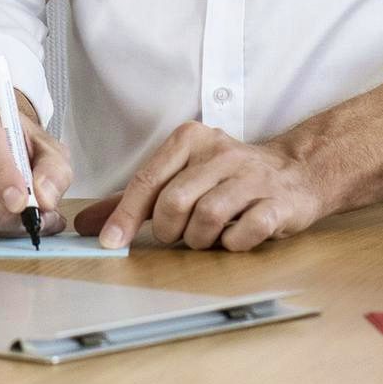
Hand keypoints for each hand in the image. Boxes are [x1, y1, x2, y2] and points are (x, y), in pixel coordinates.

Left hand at [75, 122, 326, 251]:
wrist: (296, 172)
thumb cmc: (229, 177)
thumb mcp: (180, 176)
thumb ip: (134, 200)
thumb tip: (86, 224)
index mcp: (190, 140)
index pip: (148, 180)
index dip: (125, 216)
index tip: (111, 243)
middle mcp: (221, 152)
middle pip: (174, 201)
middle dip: (168, 229)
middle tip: (176, 234)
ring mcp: (252, 177)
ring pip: (207, 216)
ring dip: (199, 239)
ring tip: (206, 236)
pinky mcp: (278, 203)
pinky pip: (245, 232)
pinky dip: (232, 244)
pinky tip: (234, 238)